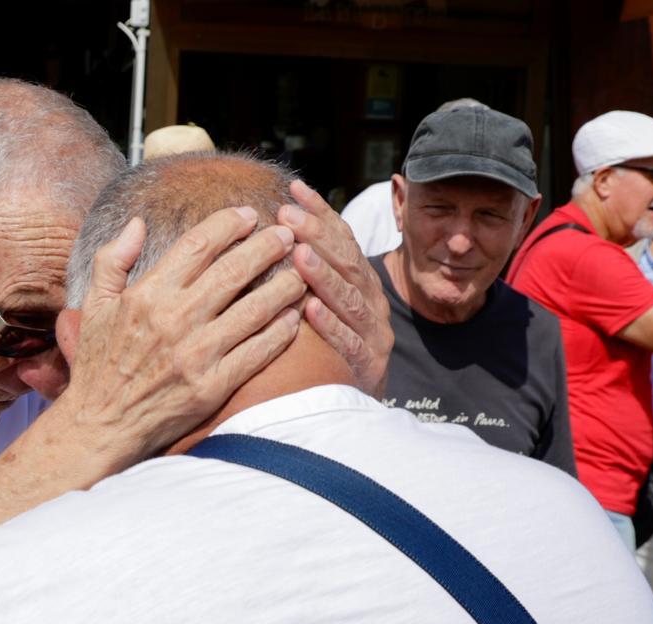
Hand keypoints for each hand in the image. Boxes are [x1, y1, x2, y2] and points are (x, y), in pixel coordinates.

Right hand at [59, 205, 304, 463]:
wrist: (100, 427)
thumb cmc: (97, 366)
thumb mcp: (92, 307)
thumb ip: (112, 261)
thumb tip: (137, 224)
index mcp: (146, 295)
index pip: (198, 245)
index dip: (229, 224)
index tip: (249, 215)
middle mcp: (174, 320)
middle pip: (234, 270)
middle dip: (267, 246)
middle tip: (288, 234)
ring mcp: (196, 354)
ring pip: (255, 308)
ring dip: (283, 286)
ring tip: (301, 271)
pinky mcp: (212, 386)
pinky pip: (257, 352)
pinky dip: (280, 332)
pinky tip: (294, 317)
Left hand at [278, 180, 392, 388]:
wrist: (361, 404)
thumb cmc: (335, 345)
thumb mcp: (330, 302)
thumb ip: (311, 270)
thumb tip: (279, 226)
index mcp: (361, 283)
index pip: (343, 239)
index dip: (321, 213)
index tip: (294, 190)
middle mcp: (371, 302)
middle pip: (347, 263)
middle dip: (317, 237)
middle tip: (287, 216)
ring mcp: (373, 334)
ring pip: (349, 300)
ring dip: (323, 276)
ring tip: (299, 255)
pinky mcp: (367, 366)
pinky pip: (347, 343)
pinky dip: (330, 326)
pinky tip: (310, 311)